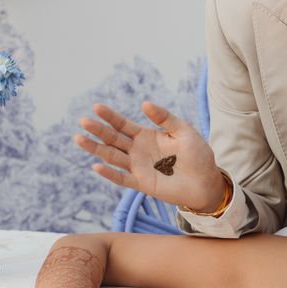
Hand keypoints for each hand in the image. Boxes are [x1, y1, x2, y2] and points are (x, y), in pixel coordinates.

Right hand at [73, 100, 226, 211]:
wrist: (207, 181)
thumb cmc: (198, 155)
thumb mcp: (184, 131)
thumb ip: (165, 118)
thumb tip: (144, 104)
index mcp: (146, 136)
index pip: (123, 125)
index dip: (110, 116)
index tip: (96, 107)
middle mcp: (138, 151)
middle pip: (113, 139)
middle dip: (98, 130)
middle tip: (83, 121)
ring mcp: (138, 167)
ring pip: (112, 157)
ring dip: (96, 149)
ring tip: (79, 139)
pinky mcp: (142, 184)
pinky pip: (122, 179)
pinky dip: (110, 174)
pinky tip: (97, 166)